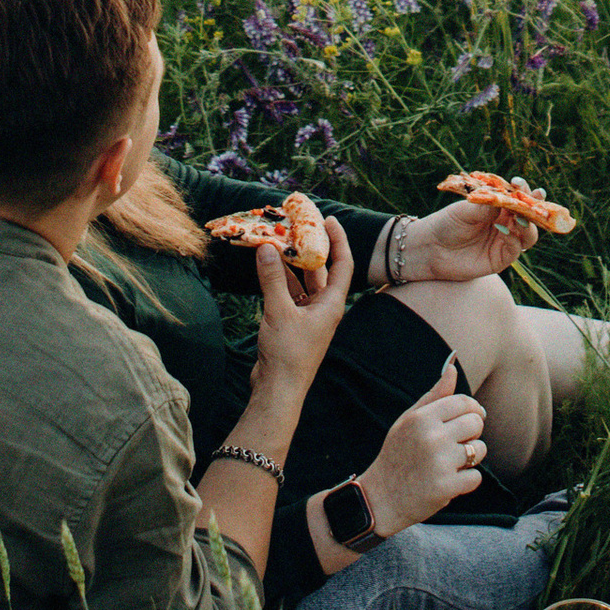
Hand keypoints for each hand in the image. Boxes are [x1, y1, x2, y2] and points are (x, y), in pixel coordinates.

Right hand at [248, 213, 353, 396]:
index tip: (328, 219)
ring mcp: (308, 317)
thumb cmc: (287, 353)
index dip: (338, 240)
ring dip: (290, 264)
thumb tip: (266, 247)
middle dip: (308, 249)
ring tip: (276, 243)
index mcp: (331, 305)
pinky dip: (279, 281)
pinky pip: (289, 295)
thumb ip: (272, 279)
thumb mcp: (278, 311)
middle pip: (320, 271)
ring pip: (302, 282)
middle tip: (296, 227)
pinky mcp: (292, 325)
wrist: (278, 390)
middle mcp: (324, 308)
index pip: (343, 264)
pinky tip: (267, 268)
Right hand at [363, 362, 492, 535]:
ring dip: (470, 458)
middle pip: (476, 424)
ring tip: (450, 464)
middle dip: (471, 434)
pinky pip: (476, 477)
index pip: (464, 402)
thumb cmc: (397, 455)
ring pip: (479, 450)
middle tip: (455, 445)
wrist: (380, 499)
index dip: (473, 410)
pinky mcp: (446, 487)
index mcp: (421, 418)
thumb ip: (433, 396)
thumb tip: (453, 367)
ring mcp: (440, 463)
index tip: (470, 419)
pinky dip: (466, 481)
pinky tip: (448, 482)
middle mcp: (432, 437)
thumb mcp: (408, 421)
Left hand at [399, 196, 538, 286]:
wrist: (431, 249)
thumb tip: (507, 200)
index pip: (517, 197)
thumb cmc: (447, 223)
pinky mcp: (501, 258)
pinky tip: (505, 232)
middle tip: (534, 198)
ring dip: (529, 224)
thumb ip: (486, 206)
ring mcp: (505, 241)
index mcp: (497, 207)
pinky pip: (516, 249)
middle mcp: (505, 223)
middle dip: (534, 206)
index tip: (519, 183)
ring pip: (528, 234)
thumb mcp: (466, 210)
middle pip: (529, 215)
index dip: (523, 191)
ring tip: (521, 217)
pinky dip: (515, 240)